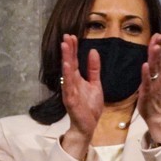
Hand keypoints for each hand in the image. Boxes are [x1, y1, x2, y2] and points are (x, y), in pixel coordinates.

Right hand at [59, 34, 102, 158]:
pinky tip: (67, 66)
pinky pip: (68, 86)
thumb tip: (93, 52)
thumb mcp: (95, 84)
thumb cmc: (90, 106)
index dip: (74, 48)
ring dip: (66, 59)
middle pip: (69, 63)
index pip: (75, 60)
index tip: (72, 36)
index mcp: (77, 79)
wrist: (89, 125)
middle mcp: (71, 83)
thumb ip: (94, 69)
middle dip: (68, 50)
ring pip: (67, 72)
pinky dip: (67, 76)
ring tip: (65, 46)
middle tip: (66, 36)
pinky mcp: (71, 100)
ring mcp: (70, 91)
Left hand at [137, 32, 160, 140]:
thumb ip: (155, 68)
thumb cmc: (154, 97)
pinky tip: (145, 65)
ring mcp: (155, 84)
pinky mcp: (148, 92)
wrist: (157, 115)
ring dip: (155, 57)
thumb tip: (153, 57)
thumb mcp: (155, 80)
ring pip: (155, 68)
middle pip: (160, 59)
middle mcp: (160, 77)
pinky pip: (147, 82)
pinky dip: (146, 73)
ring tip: (155, 46)